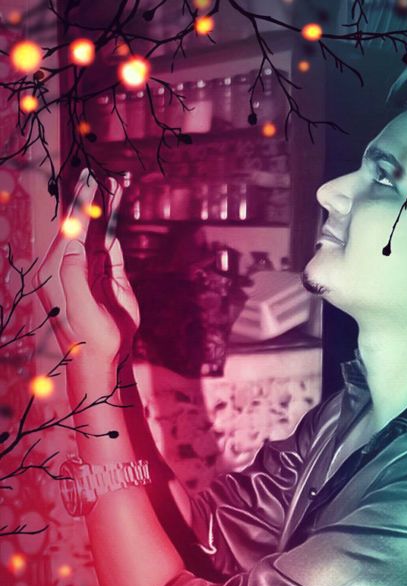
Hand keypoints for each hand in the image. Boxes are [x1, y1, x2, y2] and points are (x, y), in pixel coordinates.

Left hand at [36, 169, 140, 368]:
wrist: (105, 358)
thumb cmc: (90, 339)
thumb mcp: (80, 310)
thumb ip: (74, 276)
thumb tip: (75, 244)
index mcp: (56, 270)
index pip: (69, 230)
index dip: (80, 205)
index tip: (90, 182)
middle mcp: (70, 264)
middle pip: (80, 224)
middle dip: (89, 199)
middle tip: (95, 173)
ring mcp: (90, 268)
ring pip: (96, 230)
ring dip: (104, 208)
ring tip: (113, 184)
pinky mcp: (109, 274)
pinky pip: (111, 243)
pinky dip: (114, 224)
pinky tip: (116, 209)